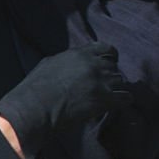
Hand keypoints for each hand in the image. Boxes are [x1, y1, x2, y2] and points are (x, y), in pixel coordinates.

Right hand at [0, 42, 131, 158]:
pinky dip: (124, 100)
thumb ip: (68, 59)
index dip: (110, 57)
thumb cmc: (35, 88)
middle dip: (110, 75)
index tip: (110, 63)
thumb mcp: (50, 63)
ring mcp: (101, 82)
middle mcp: (93, 64)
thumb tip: (75, 61)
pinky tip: (120, 103)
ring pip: (120, 80)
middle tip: (105, 85)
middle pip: (113, 66)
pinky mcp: (104, 100)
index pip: (106, 49)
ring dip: (115, 88)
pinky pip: (125, 97)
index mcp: (80, 54)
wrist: (33, 109)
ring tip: (110, 95)